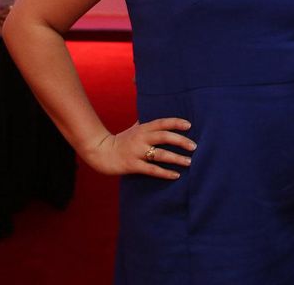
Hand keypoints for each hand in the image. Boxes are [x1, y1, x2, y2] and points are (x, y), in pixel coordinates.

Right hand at [81, 118, 195, 179]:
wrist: (99, 152)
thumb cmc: (120, 140)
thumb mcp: (133, 129)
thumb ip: (145, 124)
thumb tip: (157, 118)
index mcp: (143, 128)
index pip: (162, 123)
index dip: (176, 123)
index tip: (189, 125)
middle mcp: (141, 138)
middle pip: (164, 137)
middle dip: (181, 141)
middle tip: (194, 146)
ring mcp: (136, 152)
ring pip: (160, 154)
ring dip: (176, 158)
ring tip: (189, 162)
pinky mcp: (132, 165)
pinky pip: (151, 169)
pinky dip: (165, 173)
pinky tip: (176, 175)